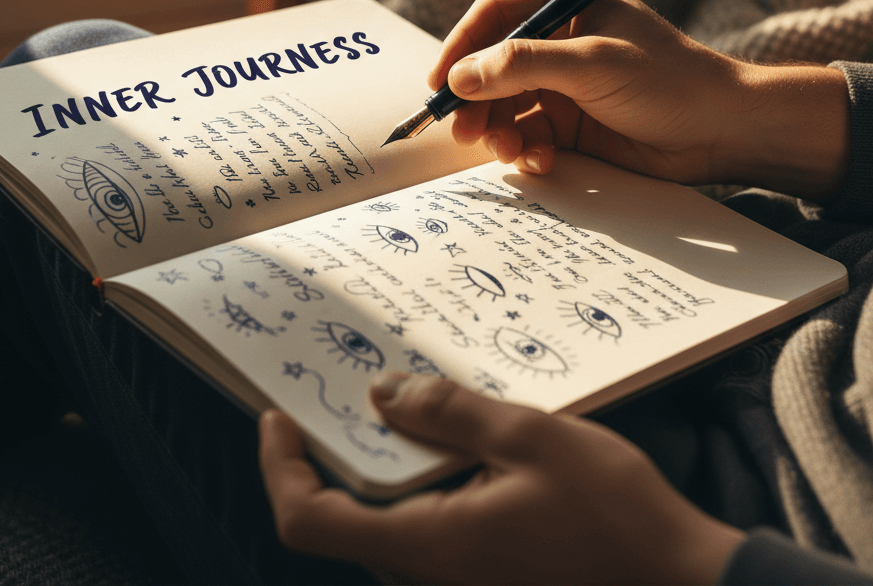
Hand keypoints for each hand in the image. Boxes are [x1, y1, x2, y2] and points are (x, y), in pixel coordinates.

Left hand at [259, 373, 743, 584]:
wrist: (680, 580)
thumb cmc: (612, 513)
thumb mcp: (529, 437)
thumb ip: (449, 412)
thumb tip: (382, 394)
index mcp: (429, 544)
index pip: (311, 522)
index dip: (281, 469)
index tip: (278, 418)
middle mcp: (430, 573)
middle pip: (341, 520)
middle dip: (328, 455)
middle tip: (339, 391)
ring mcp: (456, 578)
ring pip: (383, 522)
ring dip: (376, 465)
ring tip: (394, 403)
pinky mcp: (480, 572)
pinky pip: (422, 527)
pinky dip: (414, 482)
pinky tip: (447, 440)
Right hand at [428, 0, 847, 197]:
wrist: (723, 132)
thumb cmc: (667, 80)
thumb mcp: (590, 63)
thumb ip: (521, 65)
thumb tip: (457, 78)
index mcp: (565, 0)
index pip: (494, 15)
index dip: (460, 47)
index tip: (438, 84)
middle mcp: (558, 38)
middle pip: (491, 65)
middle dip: (475, 100)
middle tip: (462, 131)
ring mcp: (562, 82)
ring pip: (503, 105)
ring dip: (498, 130)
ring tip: (508, 151)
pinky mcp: (570, 123)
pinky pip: (527, 134)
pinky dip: (525, 150)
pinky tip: (539, 161)